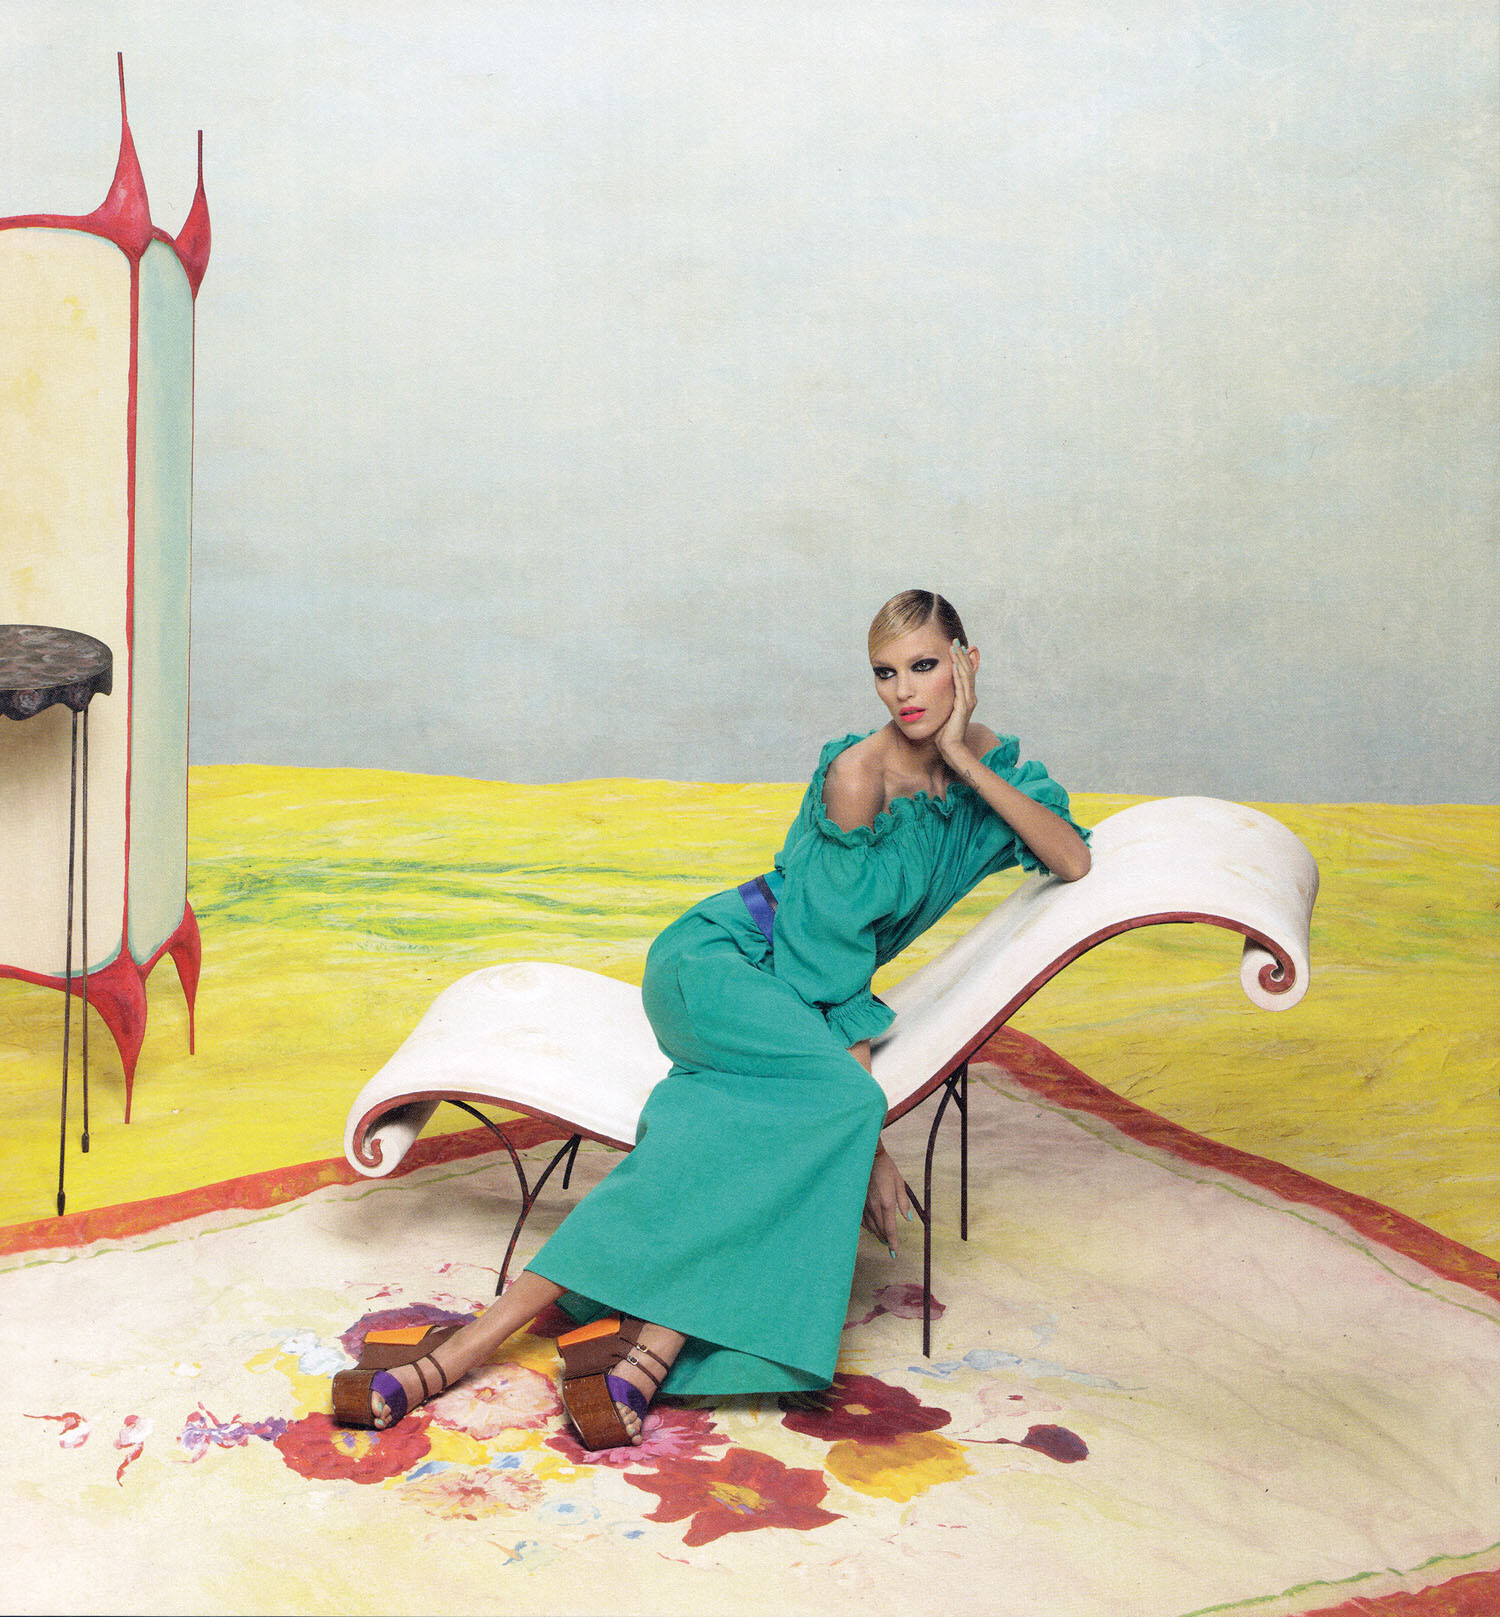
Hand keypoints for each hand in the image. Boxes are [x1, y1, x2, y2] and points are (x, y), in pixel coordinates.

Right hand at [862, 1144, 911, 1255]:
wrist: (868, 1157)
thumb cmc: (886, 1168)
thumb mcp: (900, 1183)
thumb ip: (904, 1202)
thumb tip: (909, 1219)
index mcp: (887, 1203)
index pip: (890, 1229)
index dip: (893, 1242)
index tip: (894, 1253)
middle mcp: (875, 1206)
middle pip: (880, 1230)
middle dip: (885, 1240)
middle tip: (890, 1247)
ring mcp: (864, 1204)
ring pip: (870, 1226)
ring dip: (877, 1234)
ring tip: (881, 1239)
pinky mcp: (858, 1201)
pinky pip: (861, 1219)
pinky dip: (866, 1226)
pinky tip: (869, 1228)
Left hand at [937, 639, 977, 765]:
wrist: (949, 748)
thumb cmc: (943, 733)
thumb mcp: (941, 712)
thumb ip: (940, 701)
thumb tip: (928, 693)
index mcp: (965, 698)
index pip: (964, 674)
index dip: (960, 659)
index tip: (953, 646)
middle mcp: (969, 697)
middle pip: (967, 670)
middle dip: (961, 655)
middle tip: (955, 640)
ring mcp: (968, 701)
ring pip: (966, 675)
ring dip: (960, 660)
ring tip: (954, 647)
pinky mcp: (964, 706)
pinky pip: (962, 686)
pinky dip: (958, 673)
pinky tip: (954, 663)